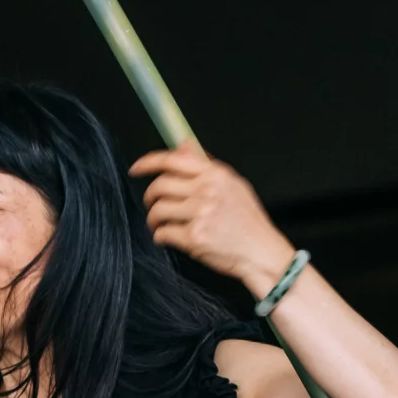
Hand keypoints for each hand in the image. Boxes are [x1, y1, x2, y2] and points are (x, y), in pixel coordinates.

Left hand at [129, 146, 294, 290]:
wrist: (261, 253)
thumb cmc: (248, 221)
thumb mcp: (233, 185)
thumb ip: (206, 165)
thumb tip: (183, 144)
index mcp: (216, 175)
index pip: (173, 160)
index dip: (148, 163)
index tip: (136, 169)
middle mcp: (208, 191)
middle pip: (160, 186)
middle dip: (150, 196)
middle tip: (153, 204)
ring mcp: (201, 214)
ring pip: (158, 210)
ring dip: (154, 219)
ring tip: (162, 224)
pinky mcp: (195, 237)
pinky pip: (163, 233)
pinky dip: (161, 237)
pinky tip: (169, 238)